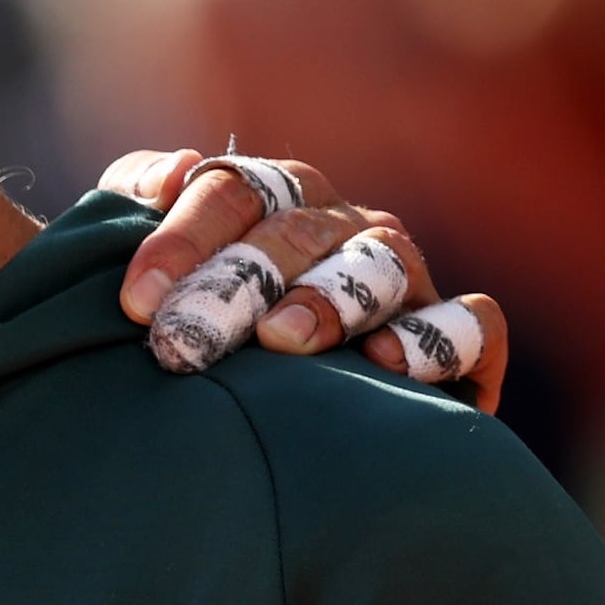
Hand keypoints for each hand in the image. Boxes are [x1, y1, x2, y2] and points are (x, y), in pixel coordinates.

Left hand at [96, 150, 511, 416]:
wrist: (260, 432)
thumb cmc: (195, 337)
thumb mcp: (149, 272)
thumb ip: (132, 204)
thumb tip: (174, 172)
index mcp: (276, 200)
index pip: (232, 191)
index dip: (183, 239)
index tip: (136, 302)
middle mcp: (347, 228)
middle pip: (298, 231)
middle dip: (237, 283)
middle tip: (185, 342)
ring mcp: (409, 280)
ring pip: (384, 262)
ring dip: (329, 299)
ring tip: (279, 341)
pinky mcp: (463, 345)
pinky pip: (472, 323)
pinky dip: (437, 336)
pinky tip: (385, 364)